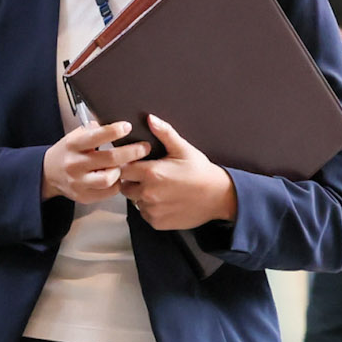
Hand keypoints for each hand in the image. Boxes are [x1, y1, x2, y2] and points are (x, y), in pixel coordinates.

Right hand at [41, 119, 145, 202]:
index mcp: (73, 145)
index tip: (128, 127)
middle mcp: (74, 164)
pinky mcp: (83, 196)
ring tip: (124, 166)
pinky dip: (116, 184)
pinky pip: (108, 192)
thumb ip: (94, 131)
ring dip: (120, 172)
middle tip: (144, 148)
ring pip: (108, 179)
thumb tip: (119, 125)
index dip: (114, 131)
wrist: (48, 174)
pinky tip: (115, 177)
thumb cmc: (68, 152)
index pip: (95, 137)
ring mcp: (78, 182)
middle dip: (131, 152)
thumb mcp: (75, 136)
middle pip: (109, 159)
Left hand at [119, 114, 236, 231]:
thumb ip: (164, 133)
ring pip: (134, 201)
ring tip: (160, 189)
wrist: (220, 196)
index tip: (136, 165)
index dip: (126, 167)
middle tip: (150, 177)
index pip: (121, 170)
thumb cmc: (201, 171)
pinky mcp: (156, 223)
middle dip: (132, 181)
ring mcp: (151, 210)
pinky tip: (166, 201)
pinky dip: (151, 209)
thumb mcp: (184, 149)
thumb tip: (150, 118)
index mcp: (150, 173)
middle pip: (125, 187)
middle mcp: (147, 193)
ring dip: (141, 196)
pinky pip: (145, 214)